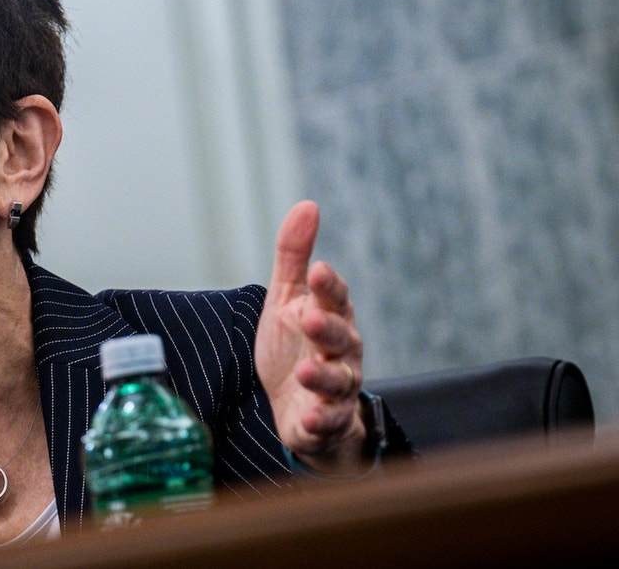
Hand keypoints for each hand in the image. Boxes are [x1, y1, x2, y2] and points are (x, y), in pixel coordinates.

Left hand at [254, 201, 367, 473]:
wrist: (299, 408)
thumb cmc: (296, 344)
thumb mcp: (286, 298)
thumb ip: (294, 256)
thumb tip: (307, 205)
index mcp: (332, 316)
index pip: (336, 298)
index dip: (329, 286)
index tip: (318, 270)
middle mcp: (342, 351)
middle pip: (342, 337)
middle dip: (328, 328)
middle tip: (309, 318)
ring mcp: (337, 388)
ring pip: (339, 381)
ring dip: (323, 377)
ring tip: (306, 372)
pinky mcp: (327, 421)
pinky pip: (328, 422)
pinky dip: (320, 421)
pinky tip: (309, 420)